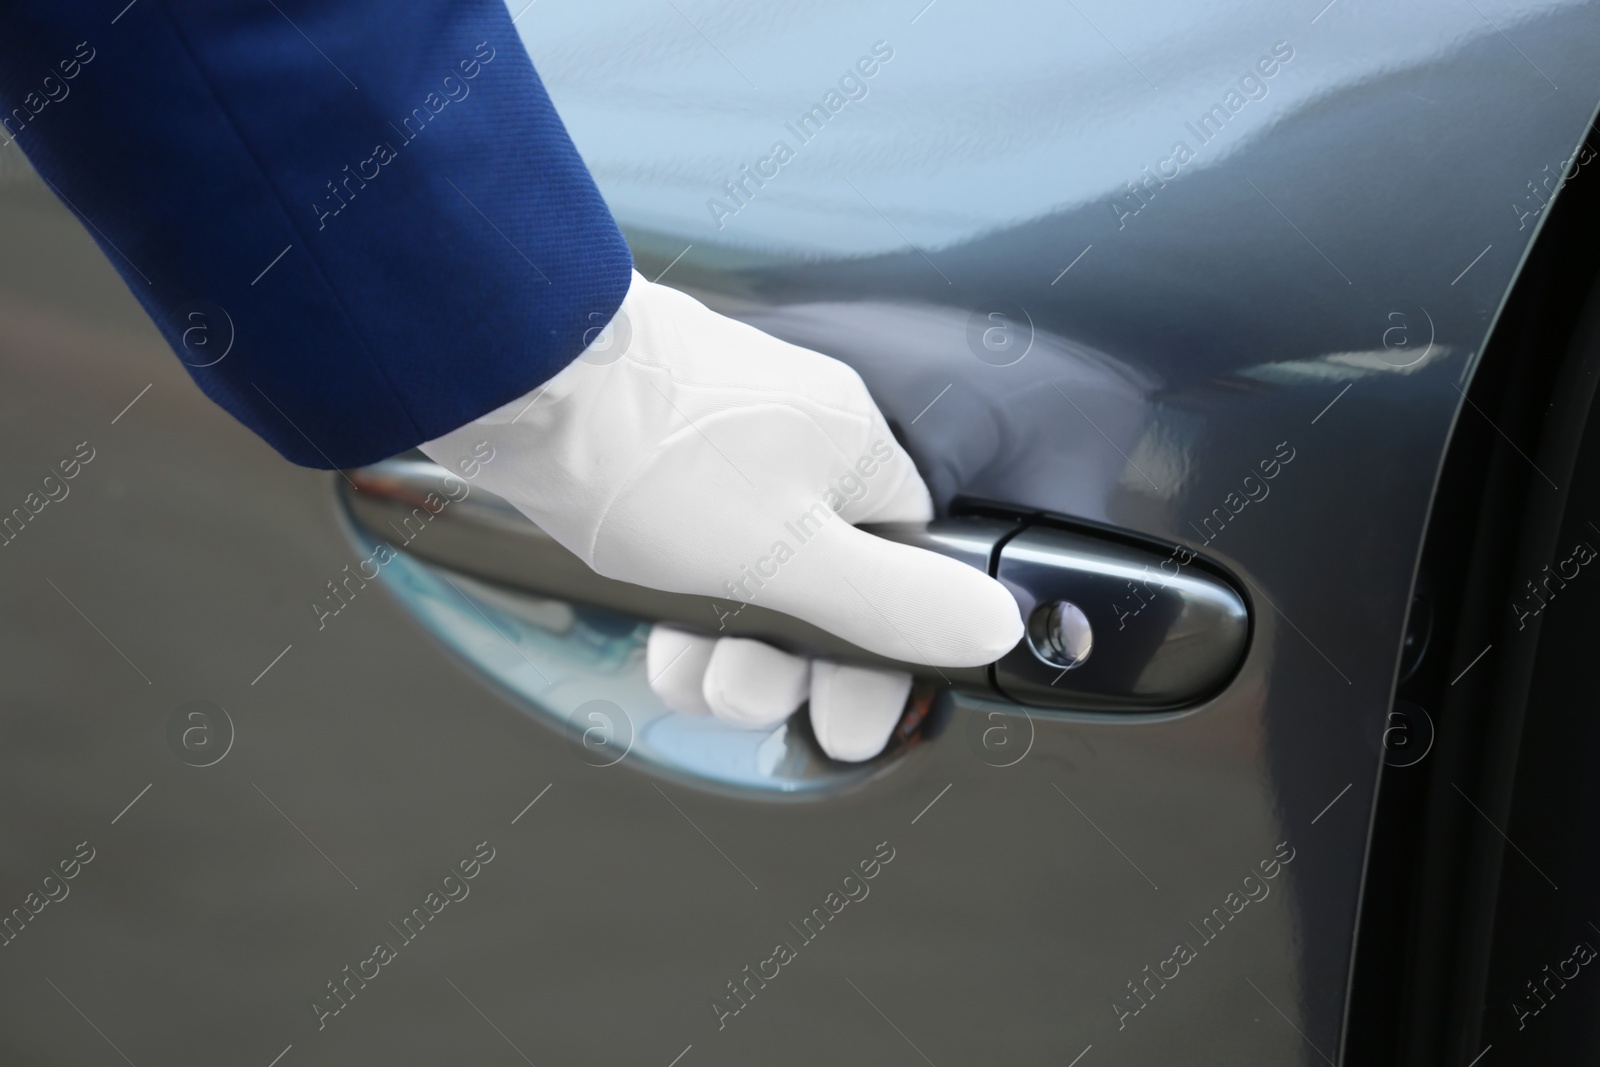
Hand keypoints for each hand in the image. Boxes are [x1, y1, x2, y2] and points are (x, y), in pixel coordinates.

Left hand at [420, 269, 1021, 741]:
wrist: (515, 371)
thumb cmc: (649, 452)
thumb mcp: (784, 555)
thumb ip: (894, 601)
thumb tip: (994, 626)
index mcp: (853, 451)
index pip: (907, 569)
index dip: (877, 656)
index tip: (847, 720)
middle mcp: (798, 441)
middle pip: (824, 583)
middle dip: (784, 662)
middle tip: (742, 696)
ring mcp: (724, 446)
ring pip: (751, 576)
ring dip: (723, 644)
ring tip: (684, 674)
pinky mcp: (661, 455)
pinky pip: (695, 550)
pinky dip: (679, 603)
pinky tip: (651, 633)